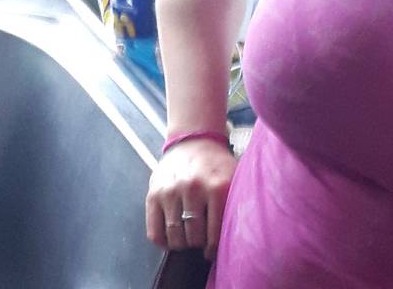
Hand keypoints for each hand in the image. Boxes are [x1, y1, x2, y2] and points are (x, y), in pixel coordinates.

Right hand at [145, 138, 237, 260]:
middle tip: (200, 242)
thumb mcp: (233, 178)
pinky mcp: (153, 194)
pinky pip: (154, 232)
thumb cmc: (217, 166)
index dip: (213, 249)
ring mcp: (171, 191)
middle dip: (198, 244)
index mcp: (218, 186)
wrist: (193, 140)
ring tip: (187, 239)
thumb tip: (239, 238)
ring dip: (182, 244)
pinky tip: (171, 239)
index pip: (216, 233)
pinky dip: (163, 242)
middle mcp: (193, 188)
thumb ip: (236, 203)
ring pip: (175, 236)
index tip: (212, 252)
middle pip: (194, 236)